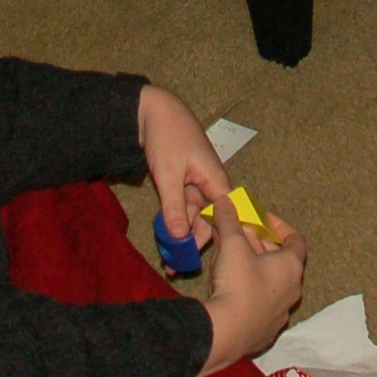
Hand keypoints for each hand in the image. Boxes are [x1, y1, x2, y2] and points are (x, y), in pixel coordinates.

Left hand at [136, 85, 228, 258]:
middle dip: (193, 243)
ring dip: (181, 235)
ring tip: (167, 259)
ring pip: (193, 217)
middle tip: (175, 266)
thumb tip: (180, 236)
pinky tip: (165, 238)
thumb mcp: (168, 175)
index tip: (199, 260)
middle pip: (208, 221)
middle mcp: (210, 185)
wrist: (152, 110)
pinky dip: (173, 222)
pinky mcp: (182, 184)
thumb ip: (174, 207)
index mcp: (216, 181)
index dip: (213, 239)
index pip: (223, 218)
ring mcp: (196, 185)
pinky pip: (181, 208)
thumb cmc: (168, 136)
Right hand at [197, 208, 306, 376]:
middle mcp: (292, 291)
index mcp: (291, 268)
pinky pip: (259, 306)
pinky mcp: (264, 333)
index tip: (262, 219)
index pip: (296, 239)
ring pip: (269, 285)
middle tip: (240, 236)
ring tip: (231, 259)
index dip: (279, 226)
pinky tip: (228, 289)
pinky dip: (248, 293)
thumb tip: (225, 200)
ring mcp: (279, 314)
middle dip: (260, 245)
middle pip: (280, 261)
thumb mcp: (231, 245)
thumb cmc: (236, 284)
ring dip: (253, 269)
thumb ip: (229, 220)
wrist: (225, 334)